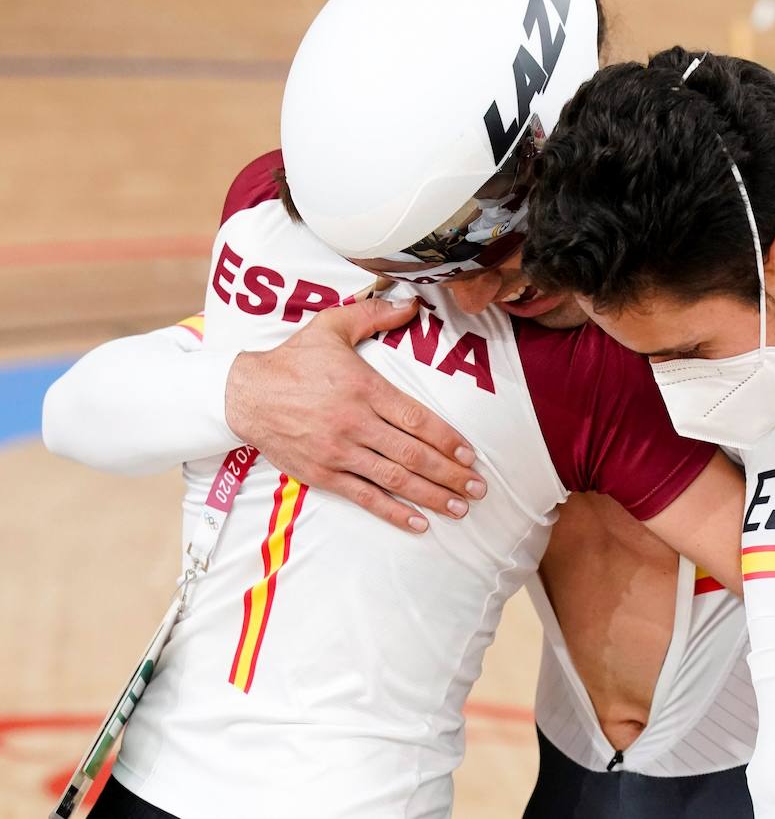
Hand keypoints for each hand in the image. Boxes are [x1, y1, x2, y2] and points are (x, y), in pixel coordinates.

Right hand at [224, 297, 485, 532]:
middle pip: (413, 454)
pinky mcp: (323, 474)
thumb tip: (412, 303)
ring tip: (460, 508)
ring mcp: (339, 452)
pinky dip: (393, 512)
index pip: (416, 419)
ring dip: (431, 496)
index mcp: (364, 389)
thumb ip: (375, 315)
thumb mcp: (331, 326)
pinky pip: (365, 496)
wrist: (244, 394)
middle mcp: (355, 423)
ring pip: (394, 479)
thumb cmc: (292, 359)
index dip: (447, 440)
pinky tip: (419, 523)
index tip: (469, 455)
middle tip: (478, 488)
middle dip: (450, 474)